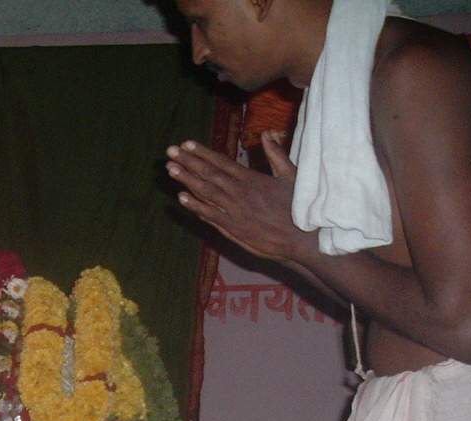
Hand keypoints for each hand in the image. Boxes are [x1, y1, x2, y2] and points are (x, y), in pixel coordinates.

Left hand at [165, 133, 310, 263]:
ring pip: (205, 191)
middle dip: (187, 161)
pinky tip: (181, 198)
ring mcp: (234, 210)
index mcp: (250, 178)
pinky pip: (210, 214)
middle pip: (208, 173)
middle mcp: (239, 191)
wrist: (301, 237)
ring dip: (186, 179)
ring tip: (169, 169)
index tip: (186, 144)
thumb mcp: (290, 174)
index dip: (202, 152)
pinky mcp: (233, 227)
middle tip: (170, 151)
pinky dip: (195, 206)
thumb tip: (267, 133)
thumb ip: (276, 153)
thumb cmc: (298, 206)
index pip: (221, 161)